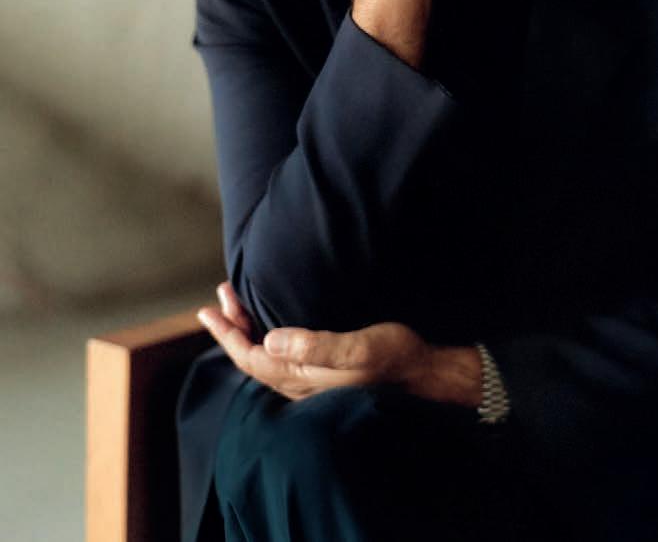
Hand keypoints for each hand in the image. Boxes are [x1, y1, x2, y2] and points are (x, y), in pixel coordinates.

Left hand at [198, 283, 481, 407]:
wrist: (424, 374)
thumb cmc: (394, 357)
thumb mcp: (358, 347)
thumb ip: (315, 346)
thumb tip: (270, 339)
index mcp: (302, 377)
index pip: (250, 358)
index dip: (227, 335)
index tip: (210, 310)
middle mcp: (301, 382)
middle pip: (253, 358)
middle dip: (233, 328)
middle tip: (220, 298)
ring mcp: (312, 380)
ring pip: (266, 358)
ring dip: (248, 331)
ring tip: (237, 306)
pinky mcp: (325, 373)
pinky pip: (282, 358)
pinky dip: (267, 338)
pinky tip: (272, 326)